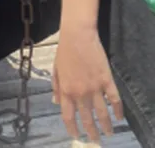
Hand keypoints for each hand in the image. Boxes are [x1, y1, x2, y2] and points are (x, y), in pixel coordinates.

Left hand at [52, 26, 123, 141]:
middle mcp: (80, 93)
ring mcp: (95, 87)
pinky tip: (119, 118)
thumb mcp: (55, 69)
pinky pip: (114, 99)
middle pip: (87, 118)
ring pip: (102, 113)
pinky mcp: (107, 80)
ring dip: (106, 126)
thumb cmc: (64, 50)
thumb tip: (55, 102)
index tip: (77, 136)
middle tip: (96, 141)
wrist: (77, 36)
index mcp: (66, 90)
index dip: (72, 128)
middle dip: (92, 132)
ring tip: (109, 133)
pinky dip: (118, 110)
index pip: (69, 116)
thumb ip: (55, 87)